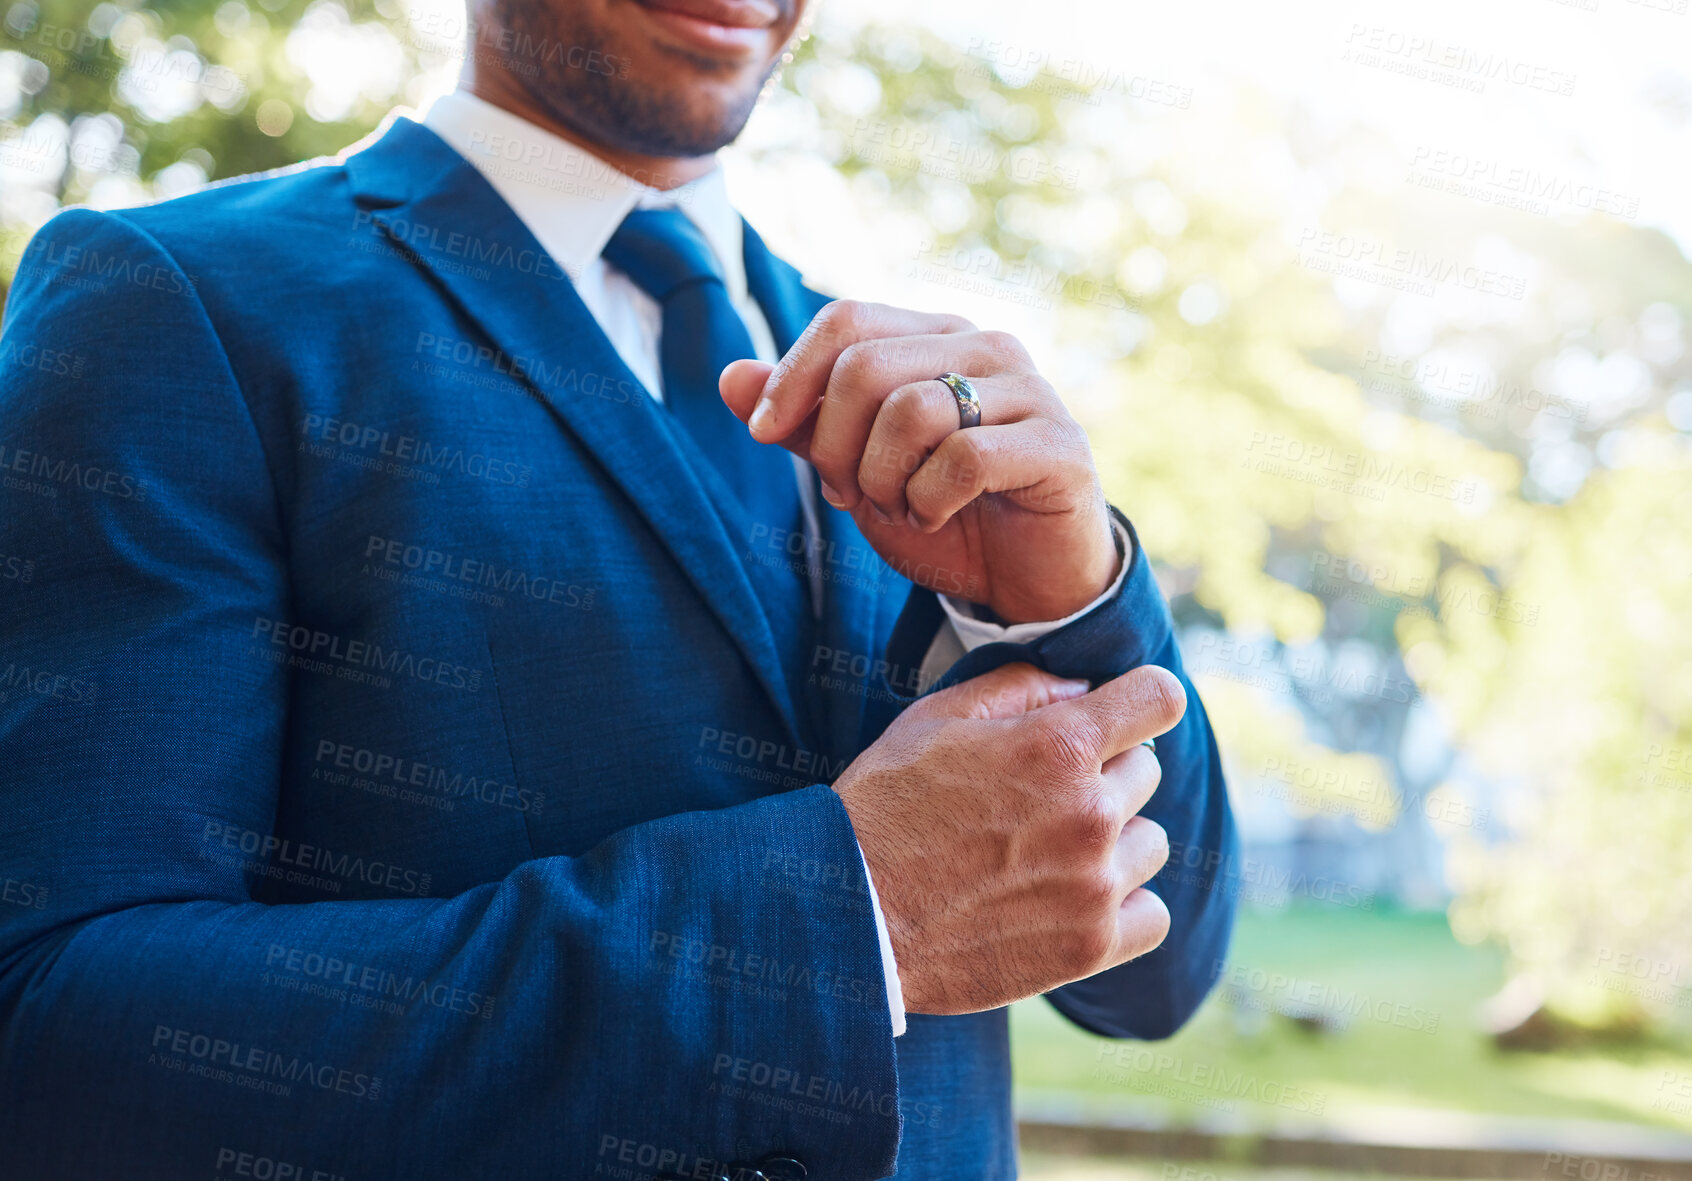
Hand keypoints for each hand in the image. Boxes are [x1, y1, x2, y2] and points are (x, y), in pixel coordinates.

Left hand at [719, 300, 1118, 623]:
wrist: (1024, 580)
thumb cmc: (942, 514)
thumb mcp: (854, 469)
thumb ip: (800, 424)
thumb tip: (730, 377)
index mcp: (935, 336)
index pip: (847, 320)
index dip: (791, 376)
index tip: (764, 433)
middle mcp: (986, 346)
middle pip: (865, 367)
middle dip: (833, 445)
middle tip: (850, 494)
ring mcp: (1030, 390)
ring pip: (912, 411)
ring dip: (883, 481)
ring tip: (901, 507)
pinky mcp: (1058, 444)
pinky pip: (963, 459)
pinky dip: (930, 502)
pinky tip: (938, 517)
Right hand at [832, 660, 1184, 1014]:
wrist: (850, 916)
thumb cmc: (885, 807)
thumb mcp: (935, 719)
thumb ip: (1018, 688)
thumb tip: (1082, 688)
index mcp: (1057, 746)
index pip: (1158, 698)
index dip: (1142, 699)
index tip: (1124, 714)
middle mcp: (1090, 813)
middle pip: (1146, 771)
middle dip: (1102, 774)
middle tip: (1039, 797)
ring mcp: (1095, 885)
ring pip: (1151, 841)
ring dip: (1114, 841)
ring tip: (1049, 852)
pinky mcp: (1091, 946)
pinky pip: (1152, 914)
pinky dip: (1122, 905)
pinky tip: (1073, 898)